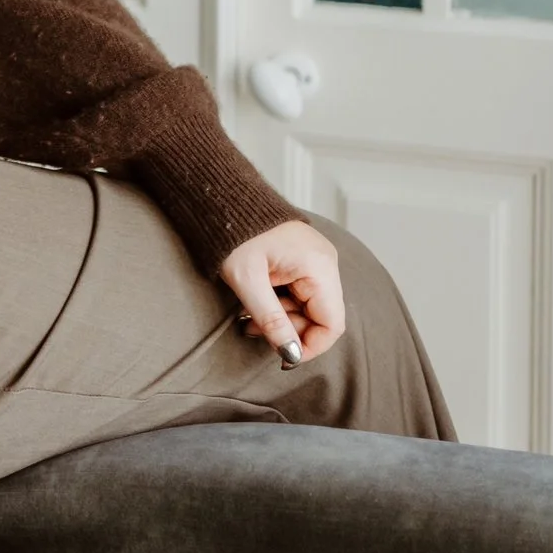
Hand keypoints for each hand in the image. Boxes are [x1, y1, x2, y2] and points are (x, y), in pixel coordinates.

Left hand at [216, 218, 344, 366]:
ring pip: (307, 306)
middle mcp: (325, 262)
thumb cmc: (232, 233)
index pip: (332, 324)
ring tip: (247, 316)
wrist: (221, 195)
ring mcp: (315, 259)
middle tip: (251, 329)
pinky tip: (255, 301)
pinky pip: (299, 291)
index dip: (309, 346)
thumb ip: (272, 320)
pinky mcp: (302, 258)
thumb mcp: (247, 282)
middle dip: (287, 330)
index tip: (282, 357)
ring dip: (280, 318)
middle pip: (319, 316)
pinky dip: (279, 302)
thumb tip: (292, 355)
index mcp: (319, 266)